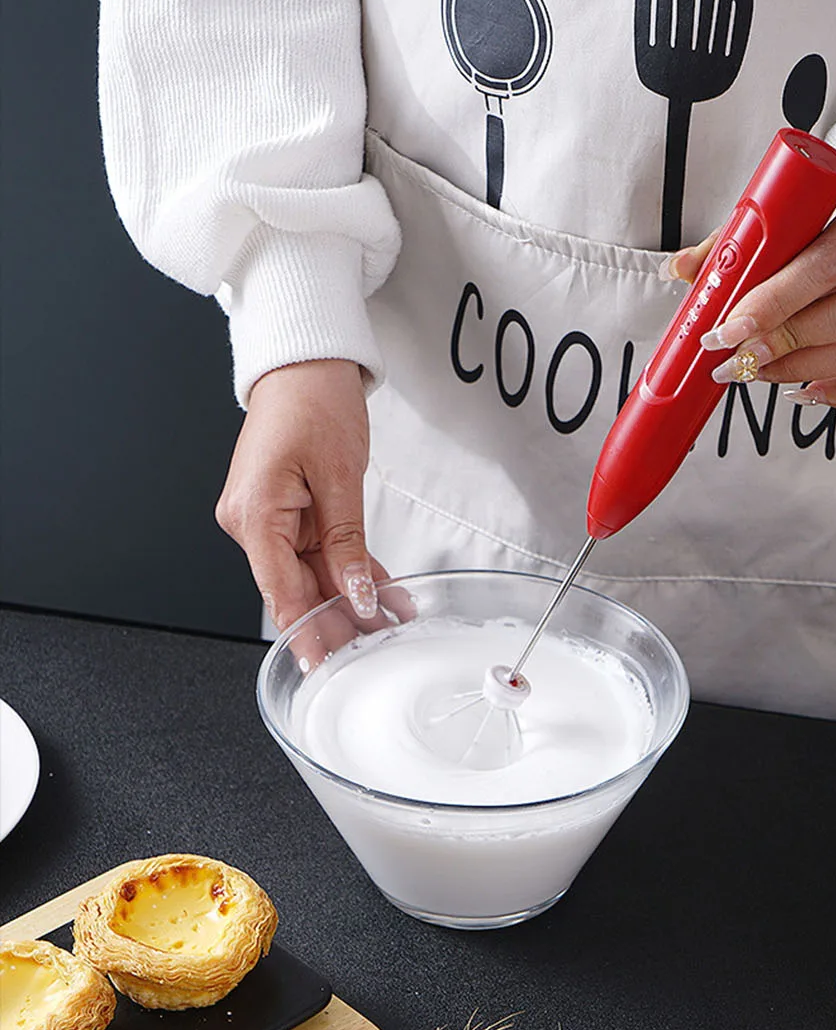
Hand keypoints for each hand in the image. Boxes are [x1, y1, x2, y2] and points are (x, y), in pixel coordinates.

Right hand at [216, 358, 386, 631]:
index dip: (305, 632)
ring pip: (310, 575)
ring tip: (391, 622)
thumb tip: (357, 594)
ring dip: (349, 598)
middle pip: (295, 588)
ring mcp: (266, 518)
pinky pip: (316, 553)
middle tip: (376, 647)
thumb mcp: (340, 477)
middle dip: (338, 621)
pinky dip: (347, 571)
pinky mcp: (284, 512)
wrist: (304, 364)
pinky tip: (380, 592)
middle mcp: (250, 521)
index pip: (280, 591)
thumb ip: (347, 543)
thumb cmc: (312, 402)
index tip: (322, 666)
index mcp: (253, 514)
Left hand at [670, 183, 835, 407]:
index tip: (728, 329)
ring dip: (803, 370)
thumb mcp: (800, 219)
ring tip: (762, 374)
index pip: (826, 262)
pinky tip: (809, 392)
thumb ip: (741, 243)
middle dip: (782, 343)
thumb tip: (682, 271)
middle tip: (738, 361)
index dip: (773, 302)